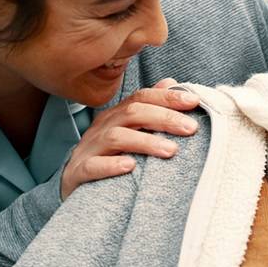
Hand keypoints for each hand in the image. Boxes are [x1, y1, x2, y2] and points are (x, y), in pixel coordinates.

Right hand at [61, 78, 199, 199]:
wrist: (72, 184)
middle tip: (191, 128)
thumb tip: (172, 82)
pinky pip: (92, 166)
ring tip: (171, 151)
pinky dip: (111, 165)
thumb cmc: (109, 156)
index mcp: (117, 115)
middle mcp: (103, 127)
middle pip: (133, 113)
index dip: (167, 97)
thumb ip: (150, 108)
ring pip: (116, 138)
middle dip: (164, 118)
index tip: (194, 101)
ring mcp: (89, 149)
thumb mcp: (130, 130)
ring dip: (145, 142)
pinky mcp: (79, 172)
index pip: (142, 98)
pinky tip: (130, 166)